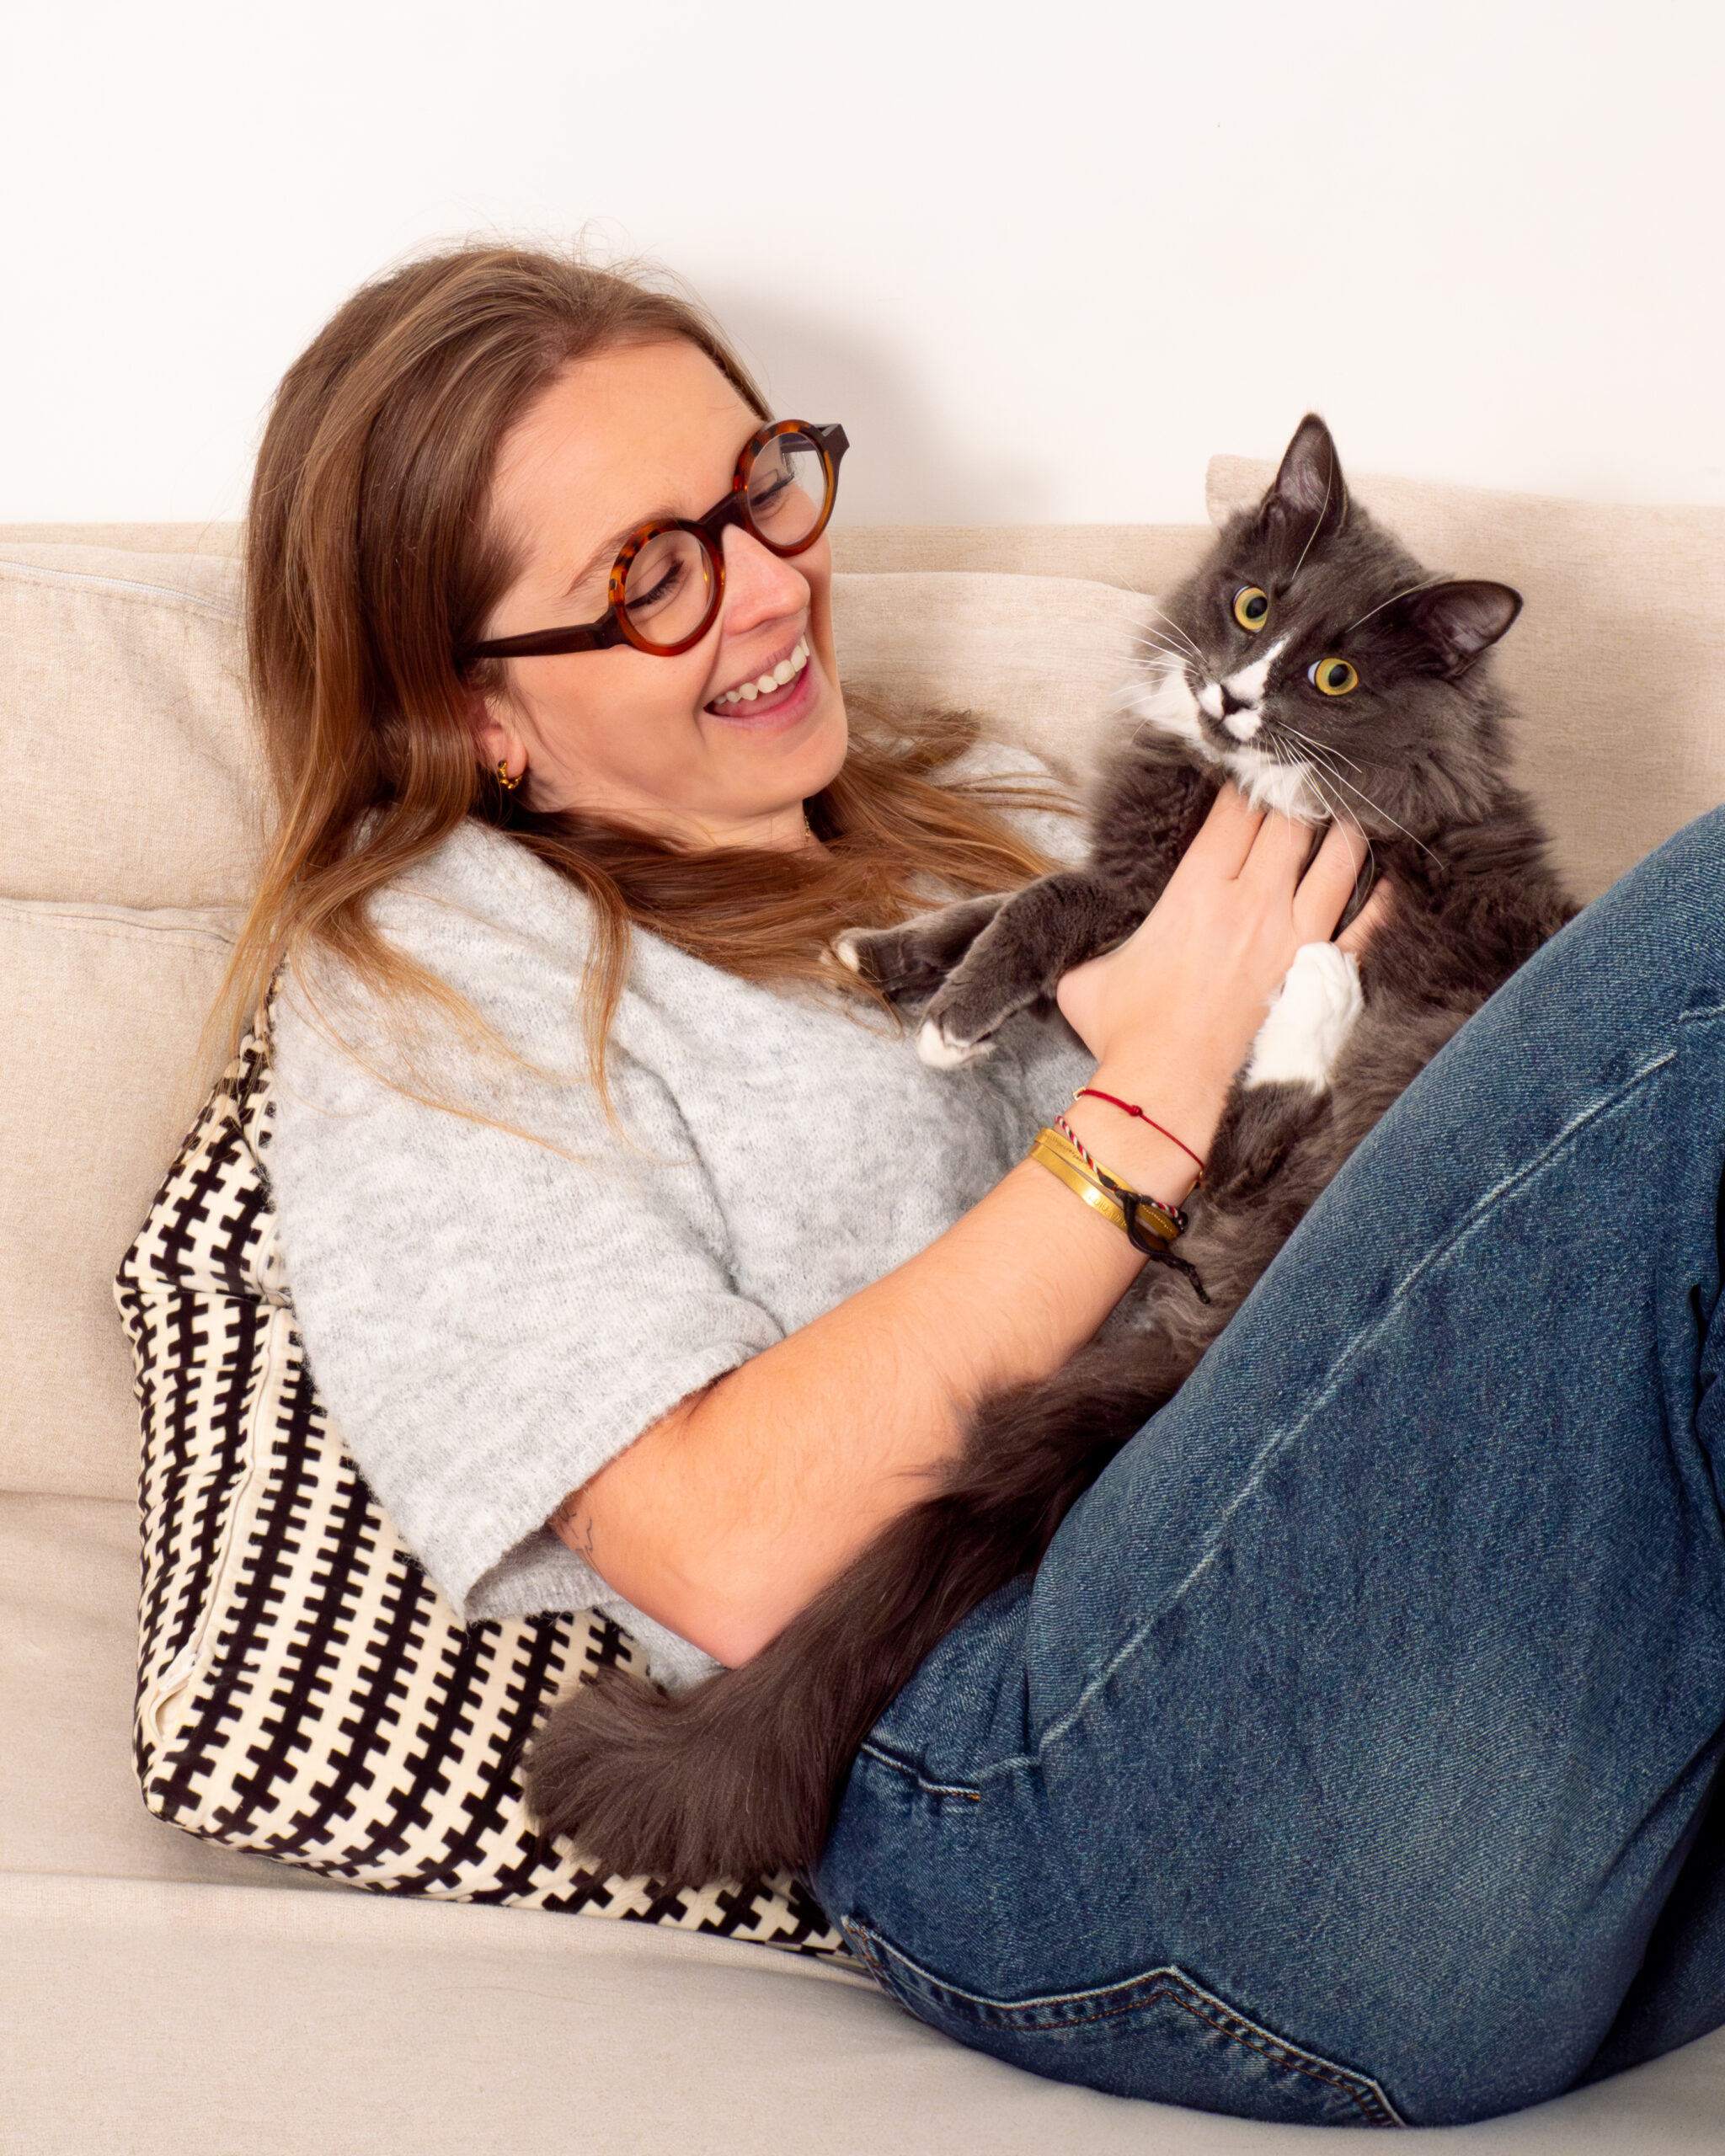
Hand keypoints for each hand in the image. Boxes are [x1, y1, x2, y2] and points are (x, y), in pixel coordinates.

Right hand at [1056, 789, 1386, 1134]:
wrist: (1165, 1094)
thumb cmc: (1124, 1034)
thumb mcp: (1085, 974)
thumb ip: (1092, 941)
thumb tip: (1077, 936)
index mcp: (1196, 892)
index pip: (1235, 811)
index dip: (1244, 783)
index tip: (1247, 772)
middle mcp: (1251, 903)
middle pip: (1290, 821)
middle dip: (1296, 793)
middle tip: (1303, 778)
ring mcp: (1292, 938)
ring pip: (1338, 858)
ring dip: (1343, 829)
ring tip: (1347, 810)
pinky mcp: (1317, 976)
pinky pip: (1367, 924)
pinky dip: (1382, 898)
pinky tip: (1388, 879)